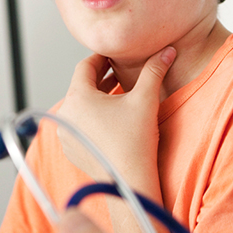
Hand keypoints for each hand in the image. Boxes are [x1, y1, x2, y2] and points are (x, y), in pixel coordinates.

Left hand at [55, 47, 175, 184]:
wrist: (129, 181)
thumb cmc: (135, 142)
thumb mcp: (145, 99)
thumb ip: (154, 71)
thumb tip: (167, 50)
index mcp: (78, 97)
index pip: (85, 66)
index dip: (101, 57)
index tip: (114, 55)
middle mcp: (66, 113)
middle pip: (81, 86)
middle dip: (101, 78)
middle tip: (120, 72)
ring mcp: (65, 133)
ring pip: (80, 106)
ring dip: (97, 98)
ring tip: (118, 95)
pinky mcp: (71, 149)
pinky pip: (79, 124)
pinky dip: (92, 117)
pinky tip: (111, 120)